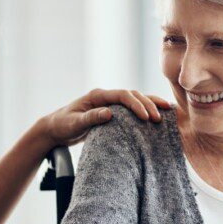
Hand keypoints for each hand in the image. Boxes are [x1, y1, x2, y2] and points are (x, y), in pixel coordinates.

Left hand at [39, 88, 170, 147]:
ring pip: (135, 99)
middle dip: (147, 104)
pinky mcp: (112, 111)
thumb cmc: (62, 125)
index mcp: (97, 95)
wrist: (55, 129)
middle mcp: (105, 96)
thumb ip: (90, 118)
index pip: (122, 95)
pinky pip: (132, 109)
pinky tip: (158, 115)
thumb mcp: (74, 123)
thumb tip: (109, 113)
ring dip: (150, 104)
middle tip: (159, 118)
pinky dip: (145, 110)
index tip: (146, 117)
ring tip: (167, 112)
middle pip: (132, 95)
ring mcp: (109, 103)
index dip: (136, 104)